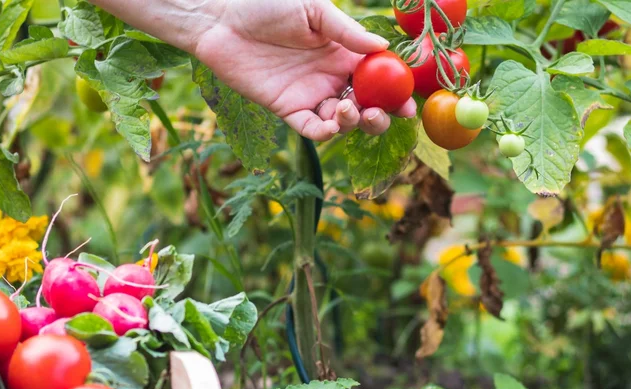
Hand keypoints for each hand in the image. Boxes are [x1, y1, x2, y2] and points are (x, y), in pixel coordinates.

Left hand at [191, 0, 416, 140]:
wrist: (222, 18)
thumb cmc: (267, 4)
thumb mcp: (314, 11)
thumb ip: (347, 32)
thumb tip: (382, 48)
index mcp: (344, 53)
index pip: (378, 78)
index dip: (396, 92)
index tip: (408, 103)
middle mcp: (331, 77)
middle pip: (365, 105)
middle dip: (380, 115)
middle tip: (381, 114)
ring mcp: (310, 94)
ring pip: (341, 121)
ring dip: (353, 122)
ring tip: (348, 109)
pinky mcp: (287, 108)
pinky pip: (311, 129)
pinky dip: (325, 132)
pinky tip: (332, 124)